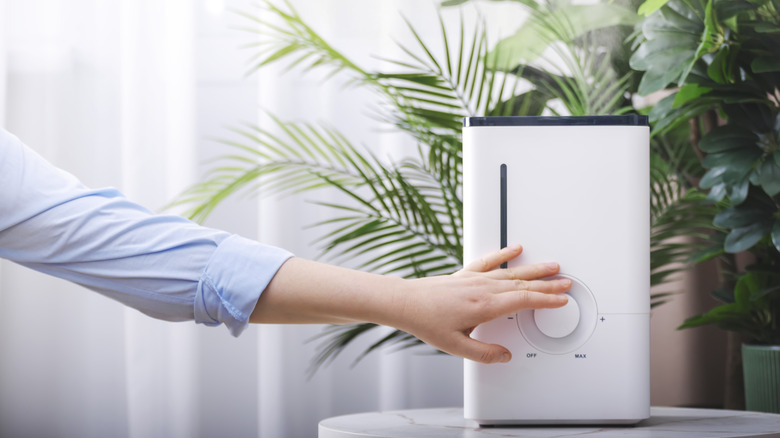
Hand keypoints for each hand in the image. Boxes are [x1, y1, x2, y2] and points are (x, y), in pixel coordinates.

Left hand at [389, 244, 569, 363]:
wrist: (405, 303)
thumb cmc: (426, 321)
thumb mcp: (456, 347)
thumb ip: (484, 354)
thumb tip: (504, 356)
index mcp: (484, 307)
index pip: (523, 300)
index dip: (546, 299)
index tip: (561, 300)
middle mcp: (482, 289)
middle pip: (523, 284)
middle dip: (547, 284)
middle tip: (566, 283)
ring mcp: (474, 279)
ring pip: (511, 272)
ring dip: (534, 269)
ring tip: (552, 266)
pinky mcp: (465, 274)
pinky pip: (489, 261)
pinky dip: (504, 254)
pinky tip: (515, 249)